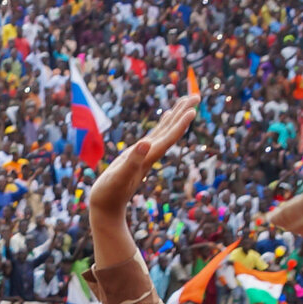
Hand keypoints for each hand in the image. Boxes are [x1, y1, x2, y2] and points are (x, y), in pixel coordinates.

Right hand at [87, 93, 196, 225]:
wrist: (106, 207)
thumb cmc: (109, 194)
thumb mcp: (119, 176)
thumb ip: (132, 161)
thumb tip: (145, 144)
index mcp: (149, 157)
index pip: (169, 137)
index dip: (180, 123)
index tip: (192, 109)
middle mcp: (150, 154)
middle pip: (171, 130)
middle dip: (183, 113)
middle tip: (196, 96)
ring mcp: (145, 154)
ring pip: (165, 130)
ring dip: (176, 116)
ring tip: (186, 101)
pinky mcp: (138, 155)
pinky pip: (155, 135)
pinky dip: (163, 124)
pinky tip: (167, 117)